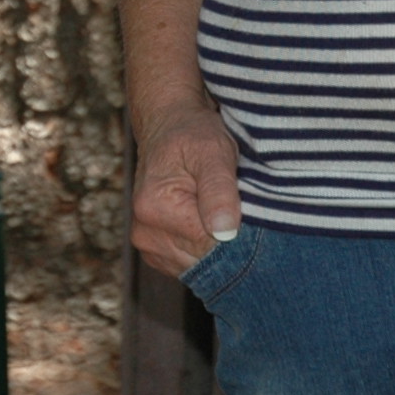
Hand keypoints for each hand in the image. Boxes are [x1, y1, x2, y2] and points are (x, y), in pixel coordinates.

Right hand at [130, 105, 242, 279]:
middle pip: (204, 260)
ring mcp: (148, 246)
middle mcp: (144, 233)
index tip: (250, 211)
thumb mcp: (213, 151)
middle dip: (228, 242)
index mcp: (155, 208)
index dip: (239, 233)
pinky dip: (205, 250)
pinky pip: (191, 265)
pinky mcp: (156, 253)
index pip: (211, 246)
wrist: (169, 128)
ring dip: (216, 247)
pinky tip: (209, 223)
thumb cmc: (193, 135)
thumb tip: (225, 231)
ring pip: (199, 266)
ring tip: (222, 211)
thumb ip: (219, 191)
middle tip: (239, 208)